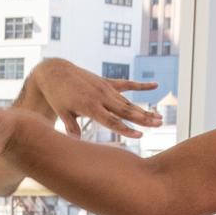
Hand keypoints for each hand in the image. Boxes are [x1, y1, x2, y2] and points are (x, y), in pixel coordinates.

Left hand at [17, 57, 166, 139]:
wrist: (55, 72)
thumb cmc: (57, 95)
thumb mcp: (61, 112)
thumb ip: (71, 126)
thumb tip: (75, 142)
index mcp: (90, 106)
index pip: (111, 121)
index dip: (126, 129)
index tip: (140, 135)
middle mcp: (101, 97)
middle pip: (125, 111)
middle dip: (143, 118)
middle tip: (159, 124)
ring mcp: (105, 88)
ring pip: (128, 102)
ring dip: (144, 110)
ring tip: (159, 117)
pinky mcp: (106, 82)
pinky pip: (127, 84)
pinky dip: (141, 85)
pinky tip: (155, 85)